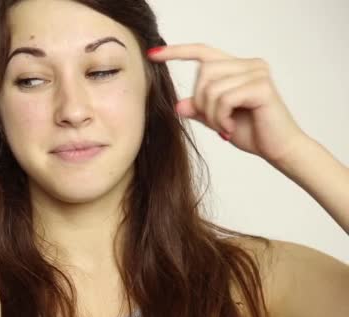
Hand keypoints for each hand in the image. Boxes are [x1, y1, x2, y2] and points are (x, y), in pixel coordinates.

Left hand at [148, 43, 307, 163]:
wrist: (279, 150)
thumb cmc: (252, 132)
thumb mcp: (217, 120)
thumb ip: (200, 109)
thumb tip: (179, 104)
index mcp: (237, 67)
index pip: (202, 51)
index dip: (176, 51)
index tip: (152, 53)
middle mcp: (249, 64)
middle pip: (203, 73)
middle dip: (202, 102)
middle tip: (216, 123)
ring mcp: (257, 72)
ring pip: (211, 88)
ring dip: (211, 115)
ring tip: (224, 128)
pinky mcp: (261, 86)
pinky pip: (224, 99)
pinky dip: (221, 117)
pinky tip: (230, 128)